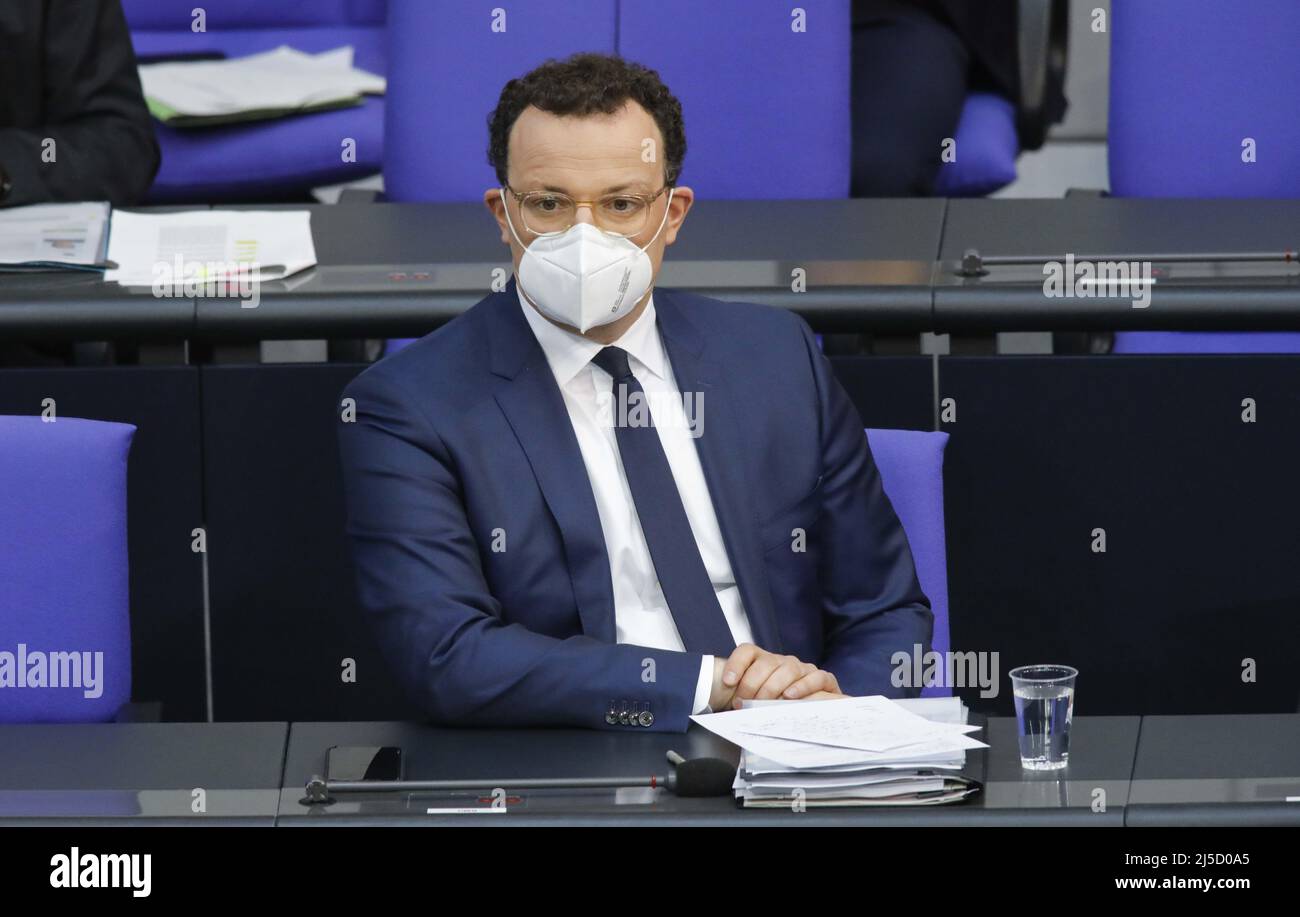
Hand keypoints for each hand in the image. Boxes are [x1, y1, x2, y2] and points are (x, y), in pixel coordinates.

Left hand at [709, 643, 840, 709]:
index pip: (747, 652)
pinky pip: (816, 677)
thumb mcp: (757, 702)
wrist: (813, 715)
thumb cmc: (779, 708)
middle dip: (752, 683)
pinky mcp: (824, 680)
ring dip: (774, 686)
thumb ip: (743, 699)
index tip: (728, 682)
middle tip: (744, 703)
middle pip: (766, 662)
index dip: (736, 664)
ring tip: (764, 702)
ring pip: (789, 668)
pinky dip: (803, 686)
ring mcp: (803, 669)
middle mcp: (783, 662)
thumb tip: (728, 707)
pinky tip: (791, 696)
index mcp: (764, 662)